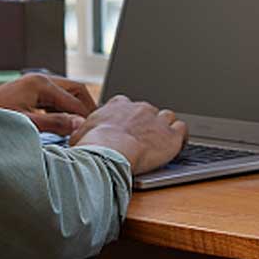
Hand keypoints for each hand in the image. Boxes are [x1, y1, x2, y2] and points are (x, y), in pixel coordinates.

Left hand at [0, 73, 98, 135]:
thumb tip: (79, 124)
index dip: (85, 117)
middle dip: (86, 106)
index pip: (75, 100)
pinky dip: (63, 108)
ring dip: (75, 107)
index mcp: (41, 83)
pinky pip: (55, 97)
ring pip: (66, 92)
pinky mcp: (29, 91)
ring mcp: (34, 84)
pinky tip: (63, 121)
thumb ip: (55, 123)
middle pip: (75, 89)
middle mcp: (40, 79)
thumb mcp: (27, 123)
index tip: (92, 131)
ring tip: (81, 125)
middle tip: (94, 124)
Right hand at [70, 95, 185, 175]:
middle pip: (149, 111)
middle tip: (143, 139)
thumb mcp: (79, 135)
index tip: (127, 127)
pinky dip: (181, 136)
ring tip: (162, 140)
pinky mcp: (172, 135)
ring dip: (166, 127)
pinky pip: (182, 129)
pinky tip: (178, 144)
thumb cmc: (92, 146)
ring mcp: (158, 120)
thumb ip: (82, 130)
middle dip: (148, 123)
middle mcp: (141, 108)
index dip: (129, 117)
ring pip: (168, 117)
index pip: (128, 105)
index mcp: (119, 106)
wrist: (109, 153)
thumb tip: (75, 133)